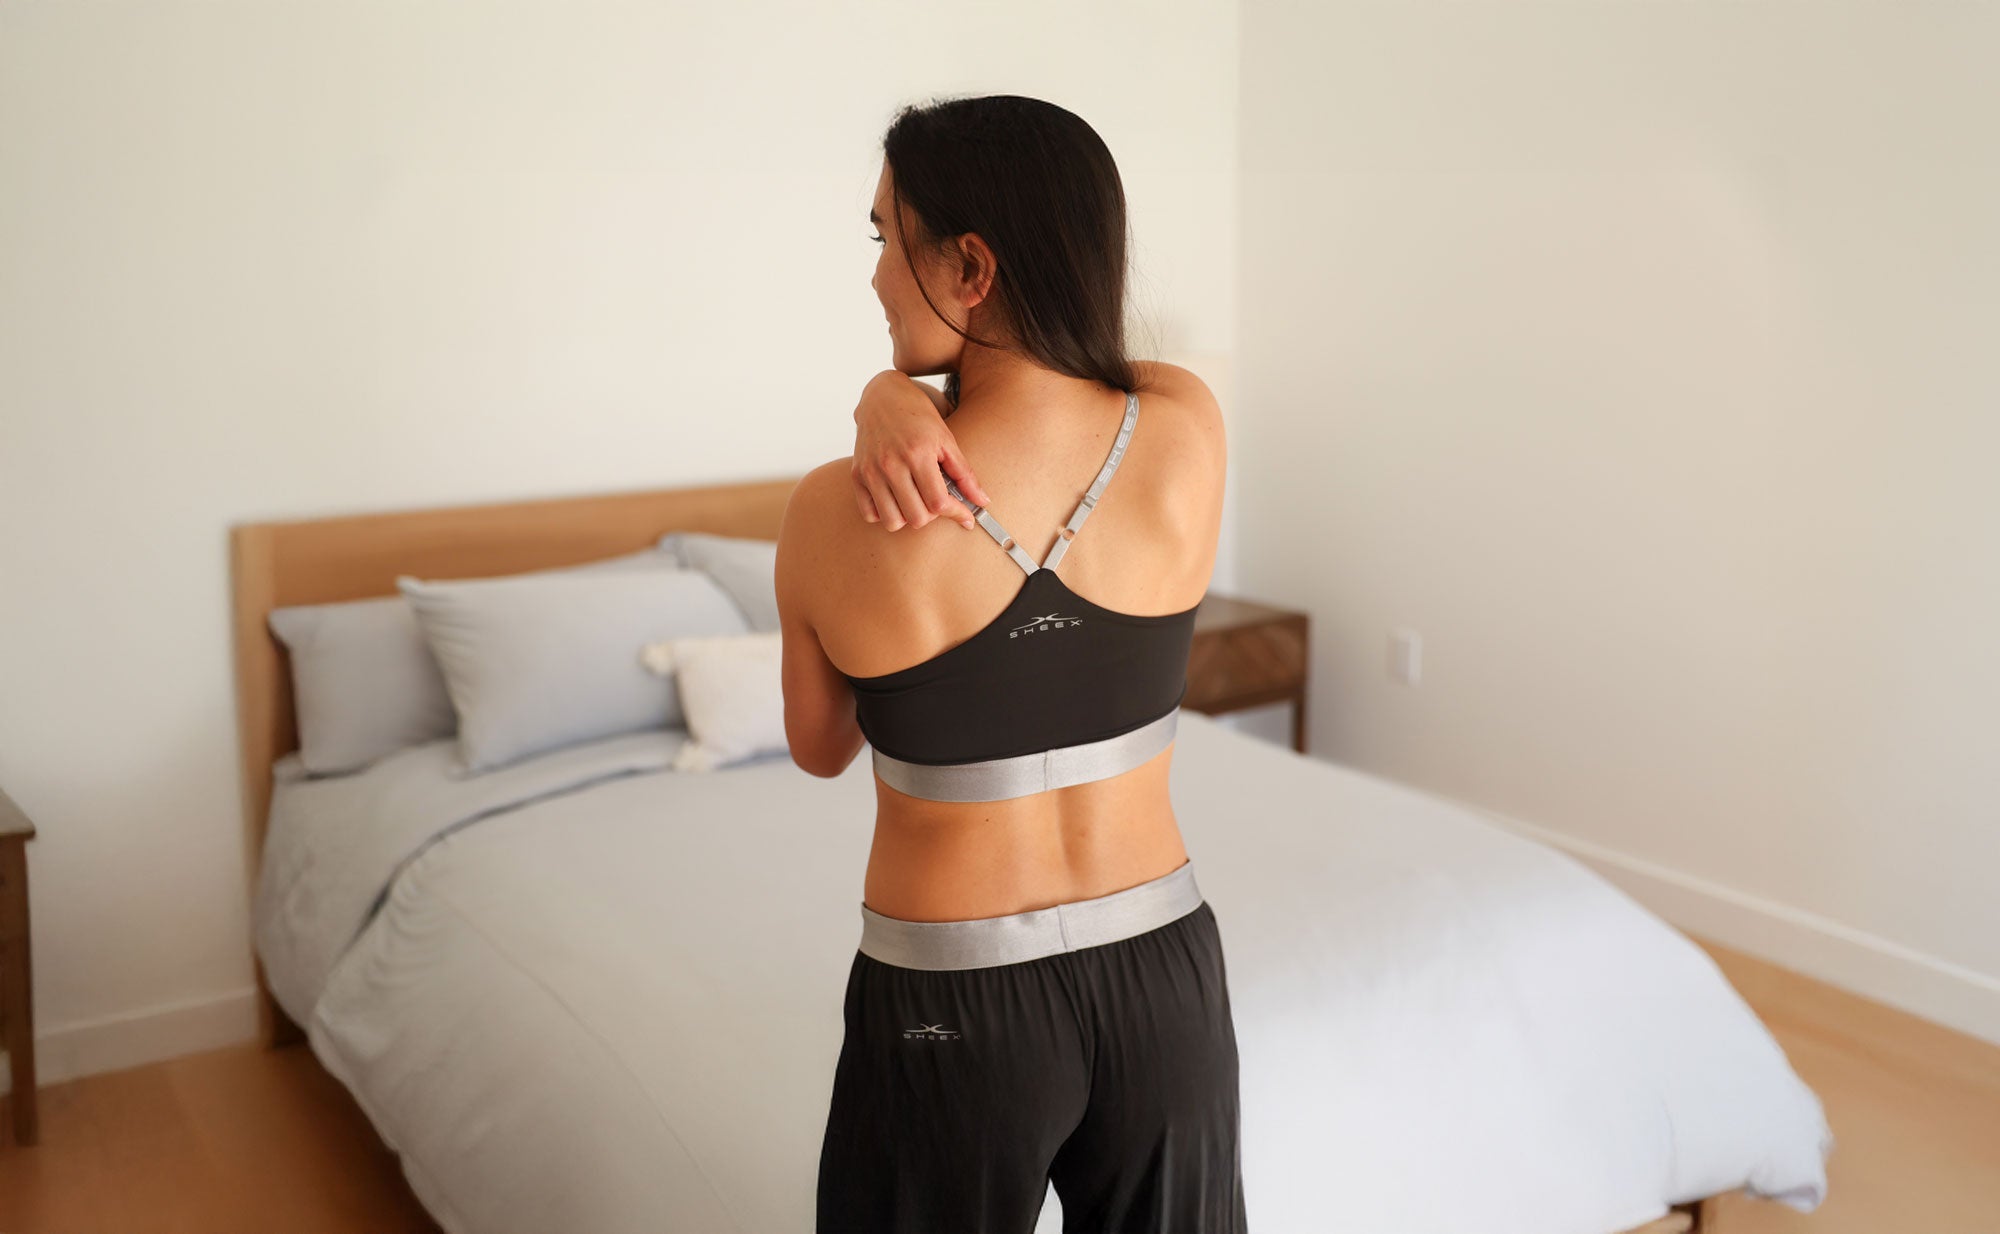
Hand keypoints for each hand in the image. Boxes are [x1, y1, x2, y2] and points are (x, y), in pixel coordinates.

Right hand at [850, 370, 991, 530]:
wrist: (882, 396)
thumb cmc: (918, 416)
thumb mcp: (946, 440)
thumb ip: (964, 473)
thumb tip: (983, 502)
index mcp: (917, 453)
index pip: (938, 502)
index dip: (957, 514)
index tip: (966, 517)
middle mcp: (891, 464)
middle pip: (916, 518)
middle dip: (932, 516)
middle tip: (936, 502)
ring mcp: (871, 471)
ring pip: (892, 522)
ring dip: (908, 518)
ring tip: (916, 501)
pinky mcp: (857, 475)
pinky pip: (870, 515)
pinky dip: (885, 514)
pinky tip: (896, 500)